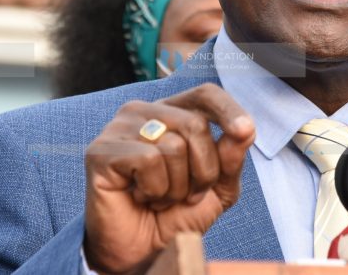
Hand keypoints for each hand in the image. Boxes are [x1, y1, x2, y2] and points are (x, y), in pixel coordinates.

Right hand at [83, 83, 255, 273]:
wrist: (141, 252)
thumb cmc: (174, 215)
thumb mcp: (216, 189)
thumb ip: (230, 158)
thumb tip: (244, 130)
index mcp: (173, 114)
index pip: (204, 94)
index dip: (228, 108)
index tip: (246, 130)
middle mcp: (144, 113)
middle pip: (195, 124)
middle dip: (203, 171)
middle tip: (187, 195)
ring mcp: (120, 128)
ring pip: (173, 145)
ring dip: (177, 187)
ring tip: (160, 198)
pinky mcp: (101, 150)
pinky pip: (148, 160)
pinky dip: (154, 189)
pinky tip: (140, 197)